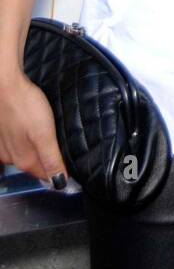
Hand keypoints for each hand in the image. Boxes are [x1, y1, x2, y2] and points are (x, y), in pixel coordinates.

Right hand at [0, 71, 66, 185]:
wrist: (4, 84)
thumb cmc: (26, 106)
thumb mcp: (44, 134)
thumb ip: (51, 159)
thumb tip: (59, 184)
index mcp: (24, 161)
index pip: (46, 176)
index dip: (60, 171)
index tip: (72, 164)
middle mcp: (11, 158)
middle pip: (35, 165)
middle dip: (48, 160)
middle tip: (62, 147)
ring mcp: (3, 146)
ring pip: (25, 154)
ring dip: (37, 149)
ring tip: (48, 136)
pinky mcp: (1, 134)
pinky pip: (17, 143)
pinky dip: (26, 139)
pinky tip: (31, 128)